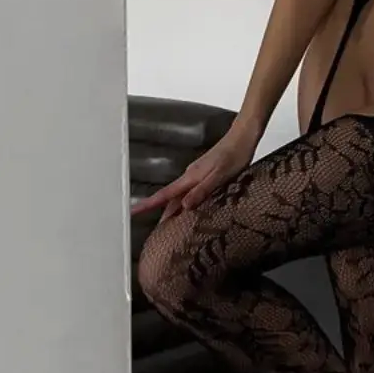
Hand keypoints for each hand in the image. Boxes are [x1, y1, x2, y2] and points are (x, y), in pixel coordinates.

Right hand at [130, 120, 261, 222]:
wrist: (242, 138)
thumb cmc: (234, 157)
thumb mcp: (219, 176)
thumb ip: (202, 190)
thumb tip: (183, 206)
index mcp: (190, 178)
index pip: (165, 195)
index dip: (148, 205)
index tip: (131, 212)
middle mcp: (189, 177)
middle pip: (170, 199)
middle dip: (160, 214)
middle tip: (154, 234)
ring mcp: (196, 175)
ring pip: (179, 196)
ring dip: (172, 210)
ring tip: (169, 227)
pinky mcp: (204, 174)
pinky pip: (188, 192)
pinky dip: (184, 203)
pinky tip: (189, 210)